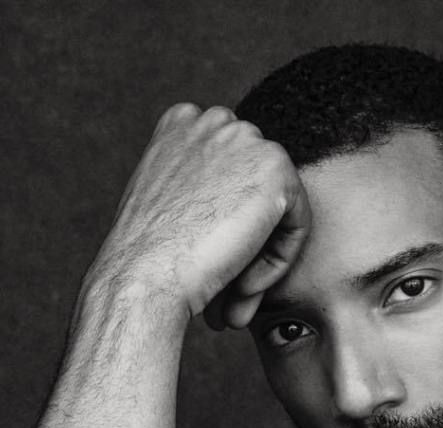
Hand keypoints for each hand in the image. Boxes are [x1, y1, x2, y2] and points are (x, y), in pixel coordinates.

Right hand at [94, 103, 309, 328]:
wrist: (144, 276)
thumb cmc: (150, 258)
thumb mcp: (169, 206)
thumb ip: (202, 191)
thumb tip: (238, 208)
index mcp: (182, 123)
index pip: (235, 174)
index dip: (230, 224)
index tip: (215, 260)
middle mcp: (214, 120)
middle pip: (259, 189)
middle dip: (252, 240)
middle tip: (232, 288)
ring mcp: (245, 139)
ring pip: (280, 208)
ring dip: (264, 255)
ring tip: (237, 293)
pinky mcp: (275, 168)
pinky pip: (298, 223)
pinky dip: (279, 260)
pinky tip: (246, 284)